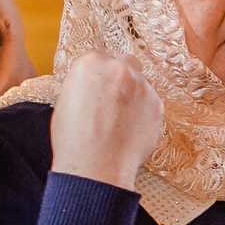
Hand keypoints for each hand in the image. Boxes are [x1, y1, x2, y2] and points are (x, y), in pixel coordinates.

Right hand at [49, 53, 163, 189]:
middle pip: (125, 63)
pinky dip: (144, 114)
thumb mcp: (66, 101)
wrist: (94, 166)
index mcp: (90, 63)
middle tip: (114, 102)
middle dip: (122, 78)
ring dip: (135, 97)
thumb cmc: (74, 139)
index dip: (100, 76)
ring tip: (120, 123)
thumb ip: (85, 85)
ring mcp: (142, 85)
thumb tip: (95, 85)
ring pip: (141, 84)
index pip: (100, 58)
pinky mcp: (158, 104)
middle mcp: (119, 68)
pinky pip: (152, 104)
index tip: (100, 89)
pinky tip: (131, 130)